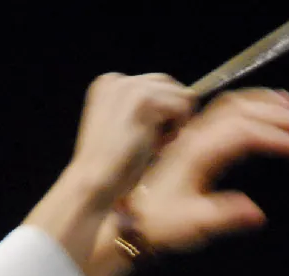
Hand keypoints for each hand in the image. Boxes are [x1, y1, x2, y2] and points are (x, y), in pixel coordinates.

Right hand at [63, 73, 196, 204]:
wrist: (96, 181)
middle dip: (173, 113)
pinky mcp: (141, 100)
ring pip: (179, 96)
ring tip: (156, 145)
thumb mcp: (131, 128)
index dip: (163, 112)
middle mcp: (117, 80)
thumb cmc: (115, 165)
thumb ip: (154, 108)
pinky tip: (157, 145)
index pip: (156, 84)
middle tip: (158, 141)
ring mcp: (128, 87)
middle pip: (169, 85)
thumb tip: (192, 94)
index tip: (146, 136)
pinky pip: (181, 107)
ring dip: (175, 124)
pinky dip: (176, 130)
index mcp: (109, 84)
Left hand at [125, 88, 288, 251]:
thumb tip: (257, 213)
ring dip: (269, 103)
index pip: (245, 132)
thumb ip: (225, 216)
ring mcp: (195, 133)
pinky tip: (270, 112)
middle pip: (244, 109)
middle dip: (281, 115)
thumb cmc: (161, 223)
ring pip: (236, 103)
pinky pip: (228, 109)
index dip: (276, 136)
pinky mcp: (195, 136)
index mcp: (198, 152)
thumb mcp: (193, 224)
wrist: (131, 219)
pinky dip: (254, 104)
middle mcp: (197, 135)